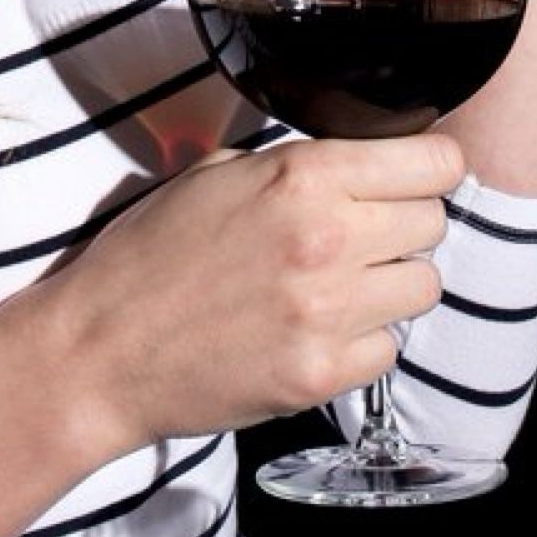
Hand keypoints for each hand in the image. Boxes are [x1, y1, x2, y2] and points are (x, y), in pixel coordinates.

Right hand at [33, 134, 464, 456]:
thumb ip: (294, 166)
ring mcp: (329, 313)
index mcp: (301, 177)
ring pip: (424, 287)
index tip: (418, 174)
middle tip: (360, 233)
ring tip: (340, 284)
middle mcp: (328, 240)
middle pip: (434, 223)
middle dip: (404, 223)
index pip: (435, 162)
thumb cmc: (149, 254)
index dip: (431, 165)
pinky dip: (364, 340)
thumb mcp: (214, 175)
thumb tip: (361, 162)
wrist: (101, 348)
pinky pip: (390, 348)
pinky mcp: (323, 374)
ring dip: (391, 283)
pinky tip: (317, 329)